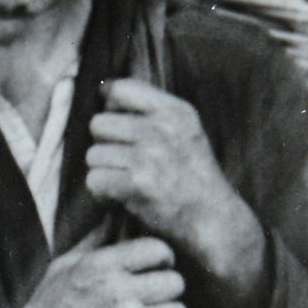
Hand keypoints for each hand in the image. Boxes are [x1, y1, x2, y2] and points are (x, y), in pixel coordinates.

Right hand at [0, 237, 188, 307]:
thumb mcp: (62, 269)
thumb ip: (94, 241)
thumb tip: (115, 212)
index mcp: (101, 266)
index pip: (158, 249)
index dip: (162, 260)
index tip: (157, 270)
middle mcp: (118, 291)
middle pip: (175, 282)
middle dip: (166, 291)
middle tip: (154, 301)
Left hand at [88, 81, 267, 307]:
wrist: (213, 219)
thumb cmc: (195, 178)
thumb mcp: (187, 132)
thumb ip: (154, 113)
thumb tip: (105, 93)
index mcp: (175, 111)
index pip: (122, 88)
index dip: (109, 103)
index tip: (113, 123)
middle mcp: (162, 129)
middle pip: (99, 124)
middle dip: (104, 145)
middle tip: (121, 162)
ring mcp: (149, 155)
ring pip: (94, 155)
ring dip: (103, 172)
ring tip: (123, 182)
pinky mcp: (138, 183)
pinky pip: (95, 180)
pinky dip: (102, 193)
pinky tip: (119, 197)